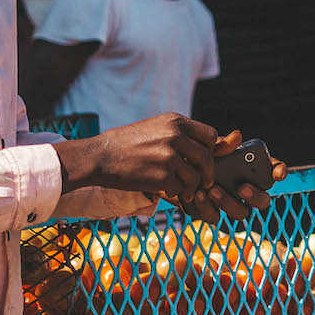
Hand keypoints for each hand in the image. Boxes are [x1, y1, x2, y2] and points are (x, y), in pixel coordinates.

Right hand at [58, 114, 218, 205]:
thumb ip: (181, 134)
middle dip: (208, 173)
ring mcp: (169, 156)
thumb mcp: (155, 128)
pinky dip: (176, 193)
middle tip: (204, 182)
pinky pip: (180, 189)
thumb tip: (216, 143)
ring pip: (196, 177)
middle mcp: (175, 136)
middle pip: (207, 158)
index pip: (210, 135)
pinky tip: (167, 191)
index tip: (203, 159)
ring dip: (192, 187)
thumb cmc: (126, 143)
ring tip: (184, 189)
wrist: (99, 156)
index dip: (210, 149)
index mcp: (175, 122)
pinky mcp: (162, 176)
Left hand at [183, 128, 282, 223]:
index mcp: (251, 171)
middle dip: (256, 196)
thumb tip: (237, 136)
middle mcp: (245, 190)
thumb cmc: (197, 156)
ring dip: (229, 203)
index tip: (278, 173)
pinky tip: (198, 194)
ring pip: (240, 213)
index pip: (274, 171)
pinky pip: (215, 217)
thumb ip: (222, 145)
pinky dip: (206, 207)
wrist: (173, 169)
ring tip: (212, 190)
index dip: (279, 172)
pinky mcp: (211, 213)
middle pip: (263, 201)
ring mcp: (230, 204)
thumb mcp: (208, 149)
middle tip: (242, 187)